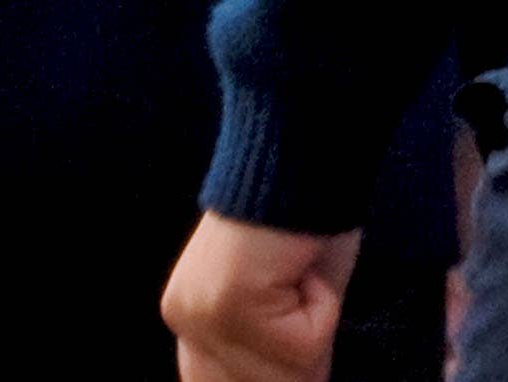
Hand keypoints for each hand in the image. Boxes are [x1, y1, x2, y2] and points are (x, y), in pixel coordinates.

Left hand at [165, 213, 358, 381]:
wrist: (301, 148)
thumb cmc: (304, 217)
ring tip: (307, 273)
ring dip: (315, 329)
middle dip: (295, 371)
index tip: (302, 372)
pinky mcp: (233, 303)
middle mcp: (183, 316)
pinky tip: (306, 263)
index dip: (268, 379)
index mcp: (187, 313)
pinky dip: (323, 305)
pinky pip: (301, 343)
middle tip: (313, 316)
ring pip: (283, 372)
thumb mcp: (287, 302)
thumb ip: (272, 354)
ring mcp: (204, 312)